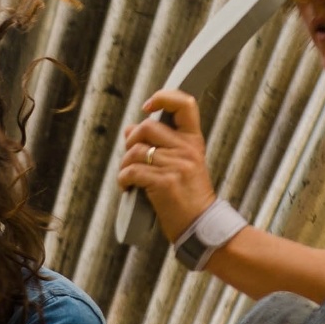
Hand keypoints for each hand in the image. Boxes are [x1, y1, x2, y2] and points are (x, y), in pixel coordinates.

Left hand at [116, 89, 216, 242]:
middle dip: (131, 141)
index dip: (163, 97)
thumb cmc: (188, 196)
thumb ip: (159, 144)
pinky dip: (123, 179)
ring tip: (129, 178)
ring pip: (135, 151)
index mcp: (194, 141)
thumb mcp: (181, 165)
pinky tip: (127, 187)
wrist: (201, 226)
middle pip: (146, 127)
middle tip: (131, 158)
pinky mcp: (164, 183)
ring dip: (124, 164)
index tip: (148, 107)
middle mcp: (186, 149)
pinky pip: (131, 171)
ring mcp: (176, 166)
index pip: (185, 104)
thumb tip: (129, 128)